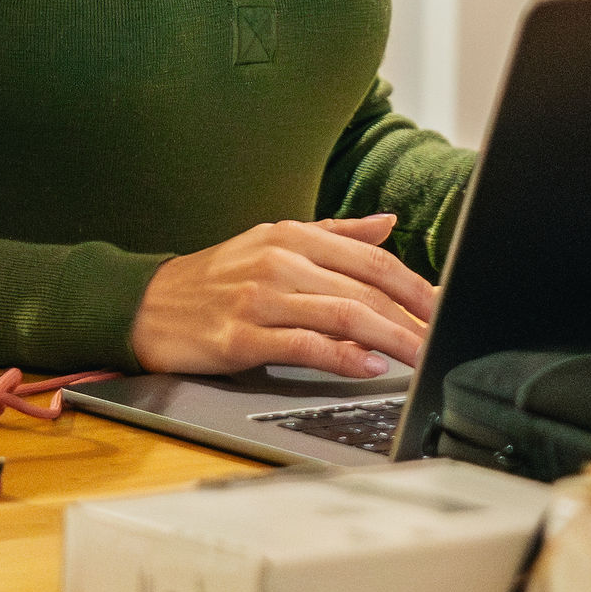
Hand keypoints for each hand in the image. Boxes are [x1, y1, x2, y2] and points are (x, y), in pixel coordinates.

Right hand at [129, 213, 438, 378]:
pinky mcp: (240, 338)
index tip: (445, 306)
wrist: (145, 305)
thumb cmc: (214, 279)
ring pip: (342, 315)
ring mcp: (259, 299)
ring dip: (391, 339)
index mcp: (292, 235)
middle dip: (413, 317)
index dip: (415, 284)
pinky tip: (368, 366)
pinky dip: (342, 357)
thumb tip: (388, 225)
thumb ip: (334, 234)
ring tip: (421, 357)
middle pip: (364, 288)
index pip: (370, 258)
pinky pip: (303, 346)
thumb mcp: (272, 242)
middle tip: (444, 339)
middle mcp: (279, 261)